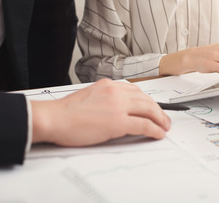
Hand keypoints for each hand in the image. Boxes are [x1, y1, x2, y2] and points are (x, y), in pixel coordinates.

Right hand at [31, 79, 170, 145]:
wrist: (53, 118)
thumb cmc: (67, 111)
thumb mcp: (91, 96)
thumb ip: (107, 99)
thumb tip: (120, 110)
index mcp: (109, 85)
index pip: (136, 91)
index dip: (148, 101)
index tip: (154, 107)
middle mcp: (116, 92)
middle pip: (146, 100)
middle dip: (159, 111)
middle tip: (165, 119)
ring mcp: (118, 106)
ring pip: (149, 110)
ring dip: (160, 120)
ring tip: (165, 127)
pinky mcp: (118, 122)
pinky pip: (144, 125)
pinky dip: (155, 129)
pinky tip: (158, 134)